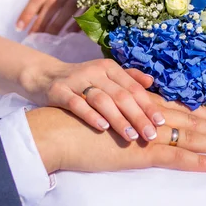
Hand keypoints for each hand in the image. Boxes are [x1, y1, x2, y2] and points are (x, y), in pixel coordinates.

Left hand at [16, 0, 88, 33]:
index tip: (19, 26)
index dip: (28, 12)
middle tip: (32, 38)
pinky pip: (88, 11)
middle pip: (52, 4)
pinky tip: (71, 32)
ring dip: (56, 26)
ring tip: (48, 39)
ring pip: (68, 10)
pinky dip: (79, 22)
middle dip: (40, 23)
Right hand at [26, 59, 167, 141]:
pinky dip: (91, 116)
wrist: (44, 77)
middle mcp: (95, 71)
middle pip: (121, 95)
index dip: (148, 105)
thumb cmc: (82, 81)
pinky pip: (77, 103)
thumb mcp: (105, 76)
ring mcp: (76, 80)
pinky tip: (103, 128)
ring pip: (102, 100)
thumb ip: (128, 78)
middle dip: (138, 116)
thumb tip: (151, 81)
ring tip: (131, 136)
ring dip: (118, 119)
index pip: (133, 87)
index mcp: (109, 68)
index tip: (161, 122)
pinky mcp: (59, 90)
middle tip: (150, 135)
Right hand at [26, 104, 205, 173]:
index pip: (179, 106)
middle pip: (188, 119)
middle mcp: (145, 112)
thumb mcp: (105, 107)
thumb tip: (142, 97)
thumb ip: (126, 104)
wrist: (54, 130)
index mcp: (139, 103)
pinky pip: (172, 157)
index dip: (203, 114)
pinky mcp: (137, 152)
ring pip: (185, 135)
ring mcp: (143, 132)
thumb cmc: (77, 120)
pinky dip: (195, 161)